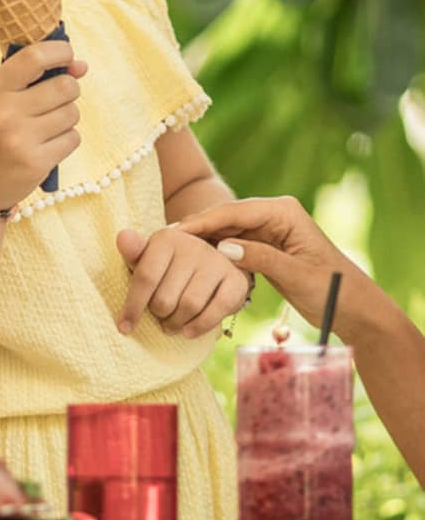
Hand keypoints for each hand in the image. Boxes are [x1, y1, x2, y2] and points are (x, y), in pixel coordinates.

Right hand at [0, 40, 85, 210]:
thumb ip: (32, 81)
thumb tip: (82, 66)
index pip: (34, 57)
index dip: (60, 51)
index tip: (68, 55)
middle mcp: (6, 113)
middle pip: (65, 86)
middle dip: (68, 91)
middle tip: (53, 101)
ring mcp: (21, 140)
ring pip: (72, 113)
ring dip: (66, 118)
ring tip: (43, 128)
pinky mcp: (37, 163)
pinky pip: (73, 138)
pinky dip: (65, 140)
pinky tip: (46, 147)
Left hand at [116, 226, 248, 337]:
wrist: (210, 260)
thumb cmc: (169, 264)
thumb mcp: (149, 258)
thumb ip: (133, 253)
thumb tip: (122, 237)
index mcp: (167, 239)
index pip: (145, 278)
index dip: (133, 307)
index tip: (124, 328)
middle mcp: (194, 247)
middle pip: (166, 297)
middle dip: (158, 314)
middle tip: (158, 317)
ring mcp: (217, 263)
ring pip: (189, 306)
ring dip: (176, 323)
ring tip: (170, 325)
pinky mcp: (237, 280)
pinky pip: (217, 310)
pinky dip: (200, 326)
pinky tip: (188, 332)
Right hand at [173, 196, 369, 333]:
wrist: (354, 308)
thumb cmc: (334, 291)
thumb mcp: (297, 275)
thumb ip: (261, 258)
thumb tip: (222, 248)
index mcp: (284, 212)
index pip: (235, 211)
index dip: (203, 220)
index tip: (175, 232)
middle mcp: (274, 215)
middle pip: (226, 217)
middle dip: (197, 228)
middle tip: (163, 240)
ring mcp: (268, 230)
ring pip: (226, 230)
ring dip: (202, 240)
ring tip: (171, 250)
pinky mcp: (265, 246)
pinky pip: (233, 243)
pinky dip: (213, 251)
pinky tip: (192, 259)